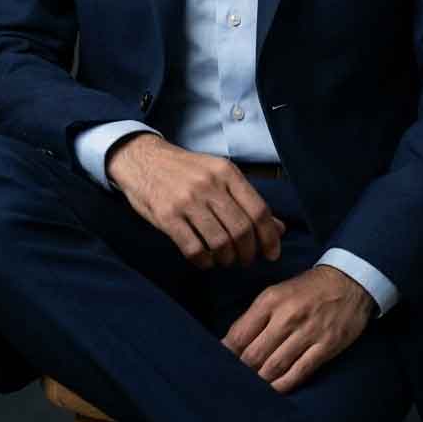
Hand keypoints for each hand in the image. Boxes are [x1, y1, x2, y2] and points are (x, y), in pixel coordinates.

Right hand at [106, 133, 286, 268]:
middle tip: (245, 260)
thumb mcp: (219, 175)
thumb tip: (279, 228)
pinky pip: (194, 249)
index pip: (258, 210)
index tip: (271, 254)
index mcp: (226, 172)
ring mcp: (187, 201)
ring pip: (219, 242)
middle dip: (248, 253)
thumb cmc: (186, 170)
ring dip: (227, 259)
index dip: (269, 237)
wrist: (143, 159)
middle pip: (241, 229)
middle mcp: (209, 185)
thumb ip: (247, 200)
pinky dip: (204, 261)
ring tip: (225, 259)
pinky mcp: (167, 216)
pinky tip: (205, 260)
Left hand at [220, 264, 374, 392]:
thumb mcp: (277, 292)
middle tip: (234, 382)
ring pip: (274, 366)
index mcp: (270, 300)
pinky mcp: (325, 346)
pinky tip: (274, 390)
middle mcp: (287, 316)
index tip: (219, 365)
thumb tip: (231, 344)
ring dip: (259, 382)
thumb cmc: (307, 289)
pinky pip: (299, 372)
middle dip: (241, 372)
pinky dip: (283, 385)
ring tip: (250, 390)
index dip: (226, 354)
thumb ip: (255, 317)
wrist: (349, 281)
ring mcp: (307, 333)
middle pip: (254, 354)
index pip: (240, 334)